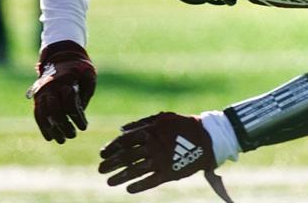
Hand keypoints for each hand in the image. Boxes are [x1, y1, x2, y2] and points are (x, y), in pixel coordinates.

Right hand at [27, 40, 95, 142]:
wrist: (61, 55)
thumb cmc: (79, 67)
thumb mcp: (88, 75)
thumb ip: (85, 92)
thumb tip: (80, 112)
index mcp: (65, 80)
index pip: (70, 104)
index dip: (77, 118)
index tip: (84, 126)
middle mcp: (51, 86)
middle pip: (55, 111)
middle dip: (64, 126)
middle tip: (72, 135)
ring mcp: (43, 91)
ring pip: (44, 114)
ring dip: (52, 130)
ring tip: (61, 140)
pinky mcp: (38, 96)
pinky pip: (37, 113)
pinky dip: (43, 126)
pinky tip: (50, 137)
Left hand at [99, 112, 215, 193]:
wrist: (207, 137)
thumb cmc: (182, 125)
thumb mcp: (162, 117)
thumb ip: (141, 123)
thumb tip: (120, 130)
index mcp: (150, 131)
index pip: (125, 140)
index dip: (112, 148)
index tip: (102, 154)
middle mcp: (153, 146)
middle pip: (127, 156)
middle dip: (112, 164)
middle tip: (100, 170)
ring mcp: (161, 160)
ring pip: (136, 170)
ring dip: (121, 176)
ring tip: (109, 182)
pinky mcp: (170, 173)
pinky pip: (151, 181)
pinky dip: (139, 185)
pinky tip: (128, 189)